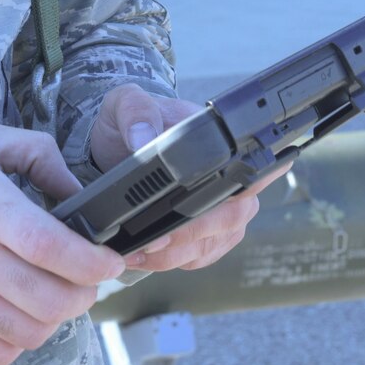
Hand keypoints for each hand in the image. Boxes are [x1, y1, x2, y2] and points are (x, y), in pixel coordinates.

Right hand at [0, 121, 124, 364]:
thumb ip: (38, 154)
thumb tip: (78, 190)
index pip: (51, 245)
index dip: (92, 261)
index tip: (109, 260)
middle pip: (50, 298)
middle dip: (85, 294)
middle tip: (88, 282)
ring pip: (29, 331)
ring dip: (55, 320)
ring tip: (55, 299)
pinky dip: (20, 341)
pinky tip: (20, 316)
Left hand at [87, 85, 283, 274]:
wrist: (117, 144)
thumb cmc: (132, 120)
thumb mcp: (126, 103)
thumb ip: (137, 112)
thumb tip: (143, 138)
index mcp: (218, 140)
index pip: (247, 167)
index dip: (237, 191)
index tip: (200, 209)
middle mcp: (228, 177)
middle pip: (233, 216)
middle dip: (193, 233)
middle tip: (155, 240)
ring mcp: (221, 209)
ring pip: (215, 242)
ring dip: (178, 253)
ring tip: (142, 252)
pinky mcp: (206, 233)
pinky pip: (202, 255)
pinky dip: (175, 261)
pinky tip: (147, 257)